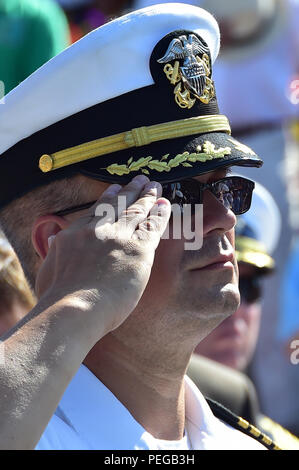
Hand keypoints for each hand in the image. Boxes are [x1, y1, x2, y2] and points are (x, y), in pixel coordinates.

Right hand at [35, 175, 170, 342]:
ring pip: (136, 211)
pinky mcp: (138, 249)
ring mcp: (118, 237)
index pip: (96, 211)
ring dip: (147, 196)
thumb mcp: (47, 270)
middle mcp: (97, 230)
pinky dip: (160, 213)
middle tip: (141, 180)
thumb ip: (54, 251)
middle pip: (117, 205)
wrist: (73, 309)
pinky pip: (152, 226)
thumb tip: (55, 239)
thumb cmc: (57, 299)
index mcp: (75, 234)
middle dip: (130, 190)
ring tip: (155, 186)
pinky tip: (165, 204)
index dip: (108, 197)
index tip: (115, 188)